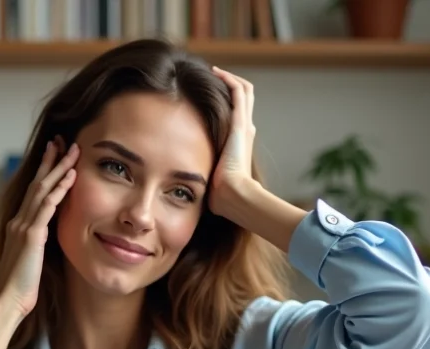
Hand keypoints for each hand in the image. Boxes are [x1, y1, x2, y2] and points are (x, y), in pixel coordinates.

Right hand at [0, 139, 78, 318]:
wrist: (7, 302)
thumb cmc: (19, 289)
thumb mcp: (29, 261)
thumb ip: (36, 246)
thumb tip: (45, 241)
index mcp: (18, 226)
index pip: (33, 193)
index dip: (44, 173)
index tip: (55, 156)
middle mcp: (18, 221)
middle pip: (36, 183)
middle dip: (50, 160)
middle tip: (62, 141)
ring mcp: (24, 226)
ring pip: (42, 188)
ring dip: (59, 167)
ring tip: (73, 150)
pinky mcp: (31, 236)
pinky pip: (47, 206)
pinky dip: (59, 189)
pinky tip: (71, 176)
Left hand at [209, 66, 258, 219]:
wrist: (233, 194)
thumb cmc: (221, 193)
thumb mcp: (210, 178)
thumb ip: (202, 173)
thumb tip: (184, 181)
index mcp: (240, 143)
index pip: (237, 115)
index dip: (226, 104)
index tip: (208, 97)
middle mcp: (245, 130)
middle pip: (244, 99)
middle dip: (228, 86)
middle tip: (211, 79)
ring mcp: (244, 125)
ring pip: (244, 91)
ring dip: (229, 78)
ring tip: (213, 71)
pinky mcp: (240, 122)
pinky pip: (238, 91)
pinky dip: (228, 79)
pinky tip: (216, 72)